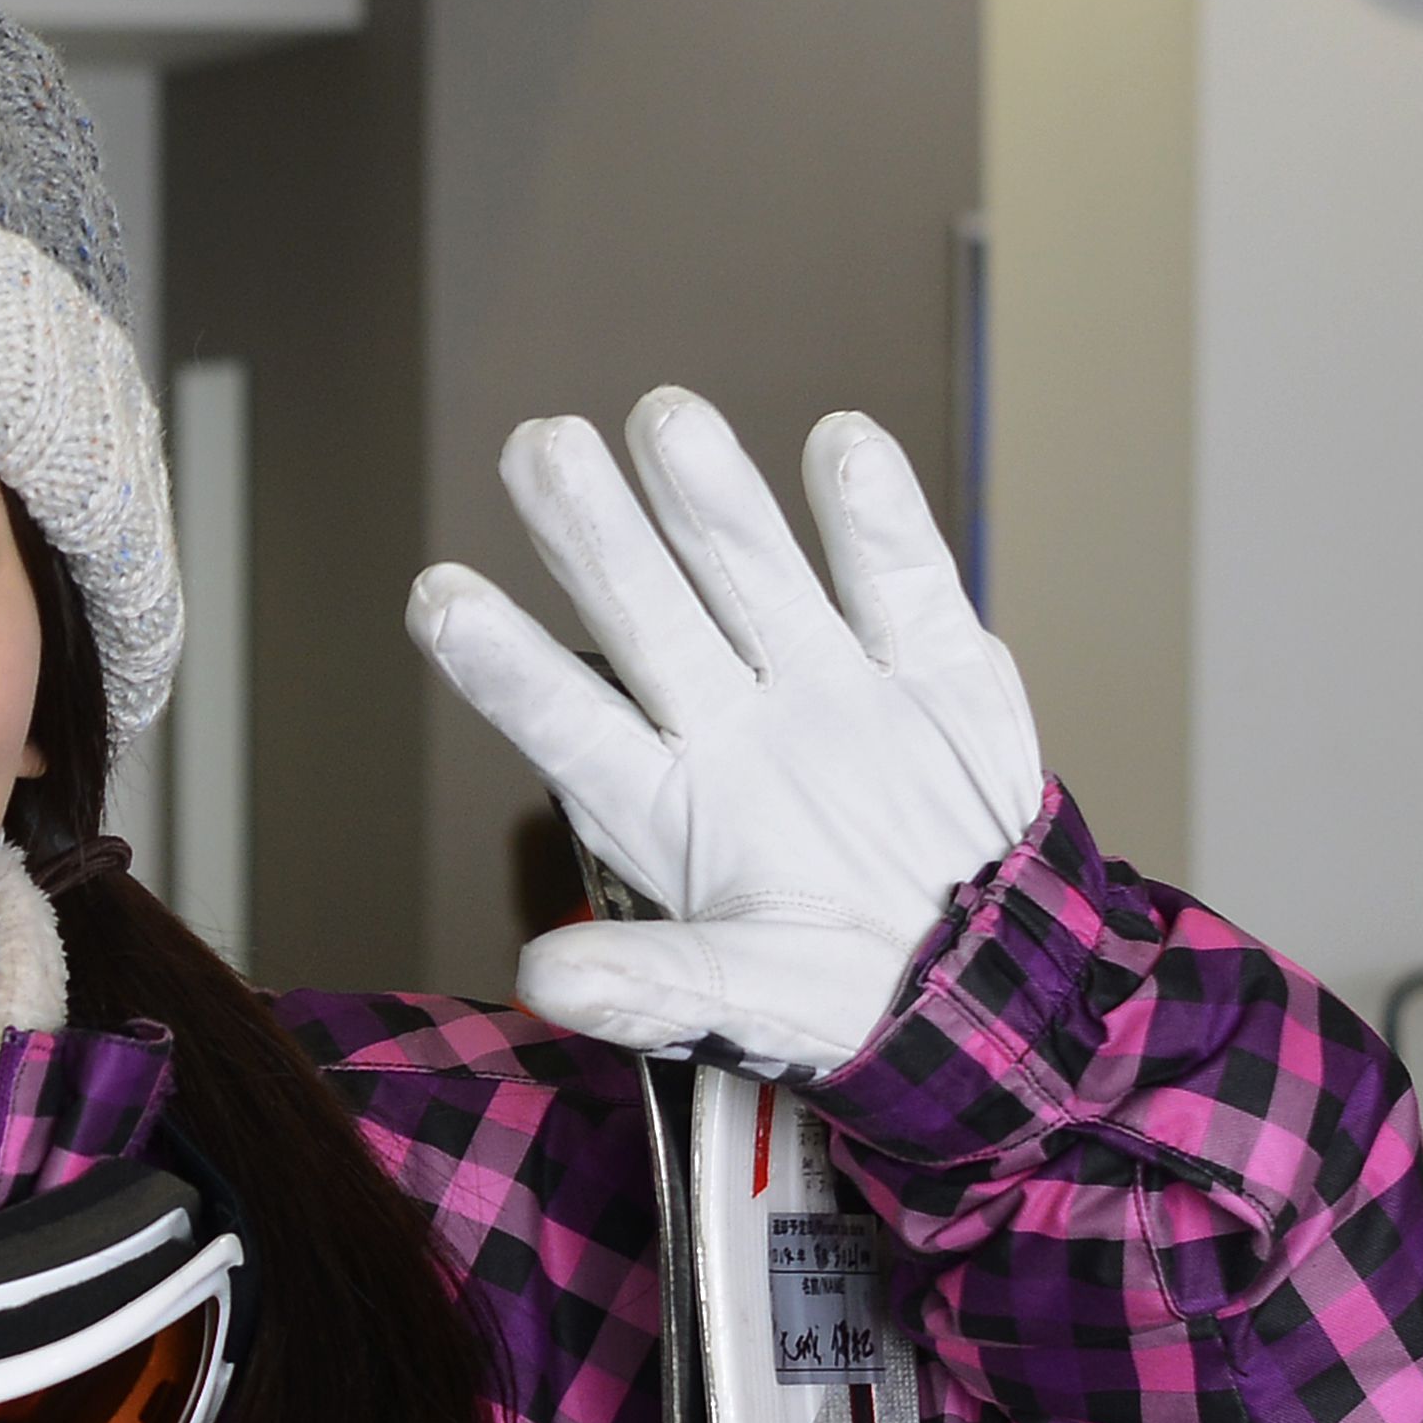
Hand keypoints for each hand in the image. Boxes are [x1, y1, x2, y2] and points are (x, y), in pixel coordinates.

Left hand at [409, 388, 1040, 1076]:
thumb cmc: (840, 995)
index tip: (435, 596)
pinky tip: (839, 444)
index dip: (505, 662)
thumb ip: (650, 986)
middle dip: (594, 534)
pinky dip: (877, 517)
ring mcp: (829, 687)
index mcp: (667, 808)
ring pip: (755, 573)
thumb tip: (539, 980)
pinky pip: (899, 582)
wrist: (986, 980)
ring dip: (712, 498)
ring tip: (664, 417)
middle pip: (648, 617)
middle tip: (537, 445)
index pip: (568, 722)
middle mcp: (732, 727)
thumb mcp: (747, 1005)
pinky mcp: (932, 669)